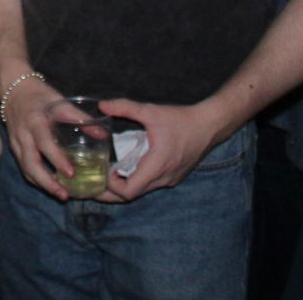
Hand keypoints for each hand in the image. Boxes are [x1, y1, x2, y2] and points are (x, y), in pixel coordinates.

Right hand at [0, 76, 75, 200]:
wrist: (12, 88)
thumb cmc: (39, 95)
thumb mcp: (60, 102)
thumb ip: (80, 118)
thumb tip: (103, 135)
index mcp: (35, 121)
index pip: (44, 144)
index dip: (56, 159)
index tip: (71, 173)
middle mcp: (23, 135)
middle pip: (30, 164)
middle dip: (47, 182)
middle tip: (65, 195)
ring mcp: (16, 142)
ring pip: (25, 169)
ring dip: (42, 184)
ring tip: (60, 194)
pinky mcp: (13, 147)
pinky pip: (23, 166)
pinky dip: (35, 178)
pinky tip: (49, 185)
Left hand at [96, 98, 228, 202]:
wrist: (209, 126)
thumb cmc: (181, 119)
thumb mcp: (150, 111)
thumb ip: (125, 107)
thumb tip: (101, 105)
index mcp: (156, 166)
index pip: (129, 191)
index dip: (111, 185)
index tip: (102, 170)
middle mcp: (163, 178)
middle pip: (132, 195)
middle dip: (111, 192)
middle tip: (93, 183)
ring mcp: (170, 179)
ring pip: (142, 191)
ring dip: (123, 186)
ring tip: (106, 175)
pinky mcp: (174, 177)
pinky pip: (151, 185)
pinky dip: (136, 181)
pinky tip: (126, 169)